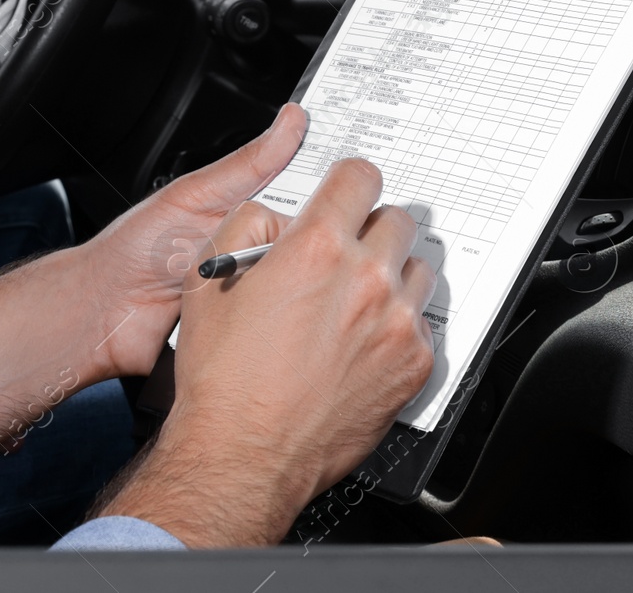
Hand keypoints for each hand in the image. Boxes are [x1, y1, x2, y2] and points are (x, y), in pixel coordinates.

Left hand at [0, 104, 305, 449]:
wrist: (102, 317)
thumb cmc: (135, 252)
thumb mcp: (196, 195)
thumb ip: (248, 164)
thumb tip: (291, 120)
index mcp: (249, 213)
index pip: (309, 198)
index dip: (337, 195)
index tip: (367, 185)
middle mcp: (259, 253)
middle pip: (316, 245)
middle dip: (328, 243)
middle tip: (339, 236)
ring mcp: (257, 294)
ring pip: (307, 286)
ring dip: (309, 285)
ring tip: (298, 275)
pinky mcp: (250, 331)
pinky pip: (283, 322)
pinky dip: (290, 320)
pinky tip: (295, 314)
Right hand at [95, 157, 436, 546]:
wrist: (242, 455)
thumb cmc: (223, 379)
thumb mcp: (209, 280)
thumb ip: (248, 227)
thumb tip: (281, 217)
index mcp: (316, 249)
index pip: (360, 176)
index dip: (349, 181)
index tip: (348, 191)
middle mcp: (366, 280)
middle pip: (397, 219)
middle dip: (371, 228)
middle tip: (349, 252)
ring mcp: (397, 323)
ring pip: (418, 269)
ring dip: (393, 274)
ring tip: (358, 301)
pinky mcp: (415, 364)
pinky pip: (424, 322)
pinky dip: (401, 324)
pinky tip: (366, 341)